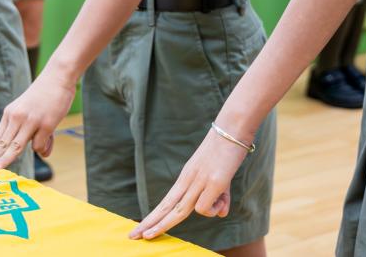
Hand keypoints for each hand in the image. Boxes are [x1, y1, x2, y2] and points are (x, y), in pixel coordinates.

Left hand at [0, 72, 75, 170]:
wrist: (58, 76)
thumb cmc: (45, 93)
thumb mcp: (28, 109)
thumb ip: (31, 130)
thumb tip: (41, 152)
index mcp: (11, 113)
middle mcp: (18, 117)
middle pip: (3, 143)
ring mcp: (32, 121)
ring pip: (15, 146)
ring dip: (5, 160)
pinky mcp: (46, 124)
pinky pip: (38, 145)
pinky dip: (42, 149)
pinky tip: (48, 144)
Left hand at [129, 126, 247, 240]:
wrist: (233, 128)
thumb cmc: (227, 151)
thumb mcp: (221, 178)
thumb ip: (220, 197)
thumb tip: (221, 214)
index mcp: (186, 178)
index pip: (166, 202)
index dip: (153, 217)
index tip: (140, 229)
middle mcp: (188, 181)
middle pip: (166, 208)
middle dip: (150, 224)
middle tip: (132, 237)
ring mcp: (199, 181)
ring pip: (179, 211)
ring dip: (184, 222)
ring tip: (218, 203)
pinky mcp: (214, 182)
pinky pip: (205, 208)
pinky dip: (214, 209)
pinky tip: (222, 200)